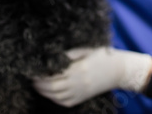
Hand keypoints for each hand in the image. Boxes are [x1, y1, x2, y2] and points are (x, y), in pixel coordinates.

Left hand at [32, 47, 151, 106]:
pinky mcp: (82, 98)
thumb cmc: (102, 55)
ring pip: (57, 96)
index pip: (54, 74)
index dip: (41, 74)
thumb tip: (51, 56)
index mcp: (79, 68)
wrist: (119, 70)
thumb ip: (69, 54)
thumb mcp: (85, 50)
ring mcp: (81, 92)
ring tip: (37, 85)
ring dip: (44, 92)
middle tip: (32, 78)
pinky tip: (49, 92)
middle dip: (39, 84)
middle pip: (52, 87)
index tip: (33, 69)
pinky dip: (54, 98)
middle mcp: (79, 82)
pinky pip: (65, 102)